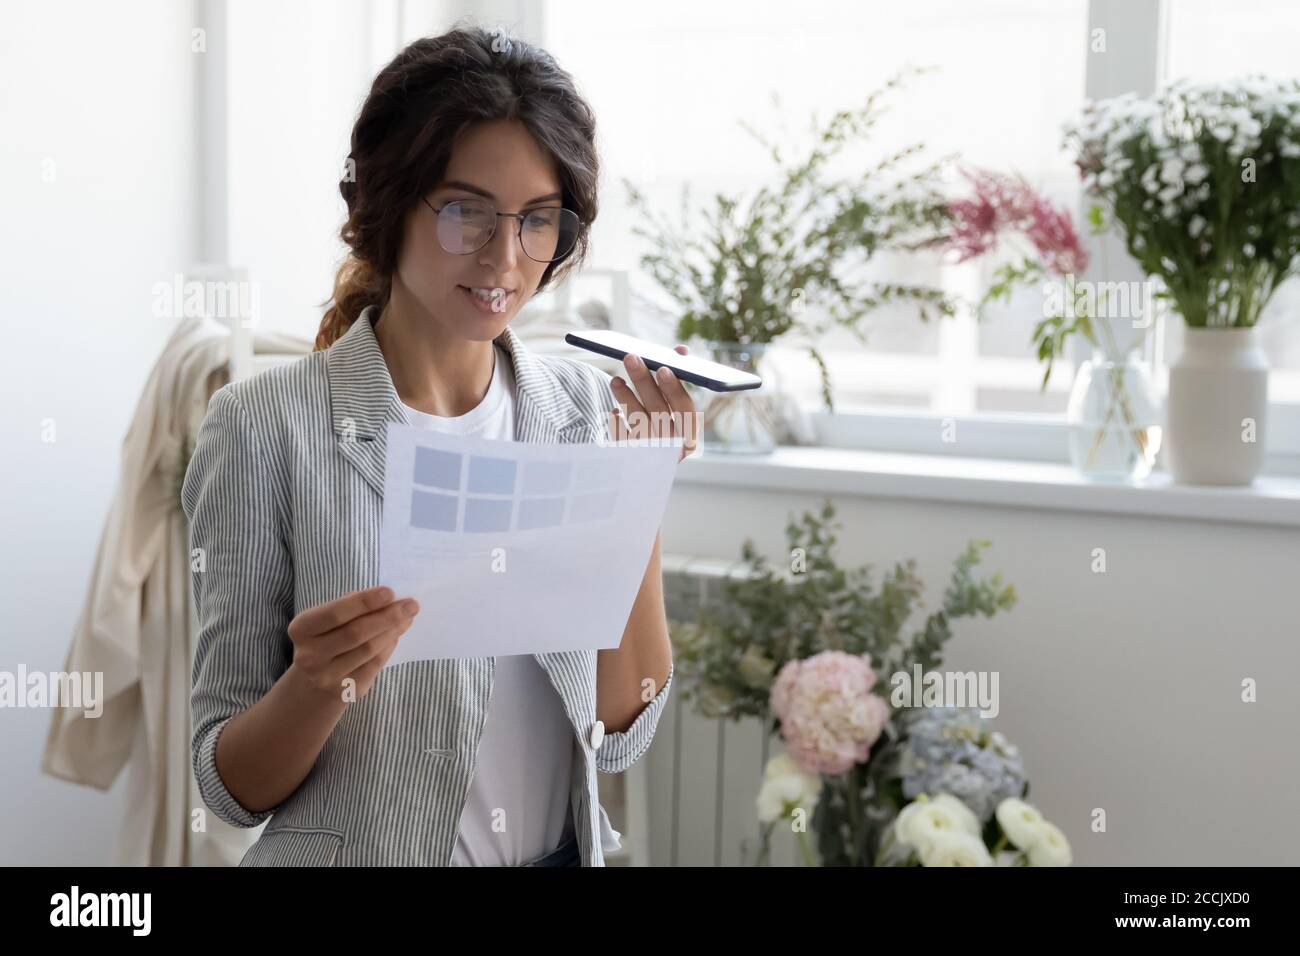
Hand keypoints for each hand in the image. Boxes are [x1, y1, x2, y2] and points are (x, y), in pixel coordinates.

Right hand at [286, 586, 418, 701]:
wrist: (313, 683)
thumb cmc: (326, 639)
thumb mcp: (326, 621)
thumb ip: (351, 608)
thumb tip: (389, 599)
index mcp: (301, 629)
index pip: (336, 613)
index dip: (364, 602)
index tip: (390, 592)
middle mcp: (310, 655)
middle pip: (356, 632)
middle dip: (388, 616)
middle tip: (411, 605)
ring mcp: (327, 676)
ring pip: (369, 649)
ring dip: (393, 631)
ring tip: (407, 617)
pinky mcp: (345, 691)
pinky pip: (374, 665)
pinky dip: (389, 647)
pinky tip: (396, 635)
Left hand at [608, 346, 699, 461]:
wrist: (647, 469)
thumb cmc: (665, 428)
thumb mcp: (674, 409)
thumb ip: (677, 380)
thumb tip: (680, 351)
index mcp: (689, 434)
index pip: (685, 408)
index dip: (674, 388)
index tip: (663, 368)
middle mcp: (672, 445)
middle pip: (658, 410)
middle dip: (643, 381)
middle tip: (631, 358)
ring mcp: (651, 453)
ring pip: (637, 421)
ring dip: (626, 397)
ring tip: (616, 380)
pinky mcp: (630, 458)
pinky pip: (621, 438)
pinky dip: (618, 423)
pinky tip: (616, 411)